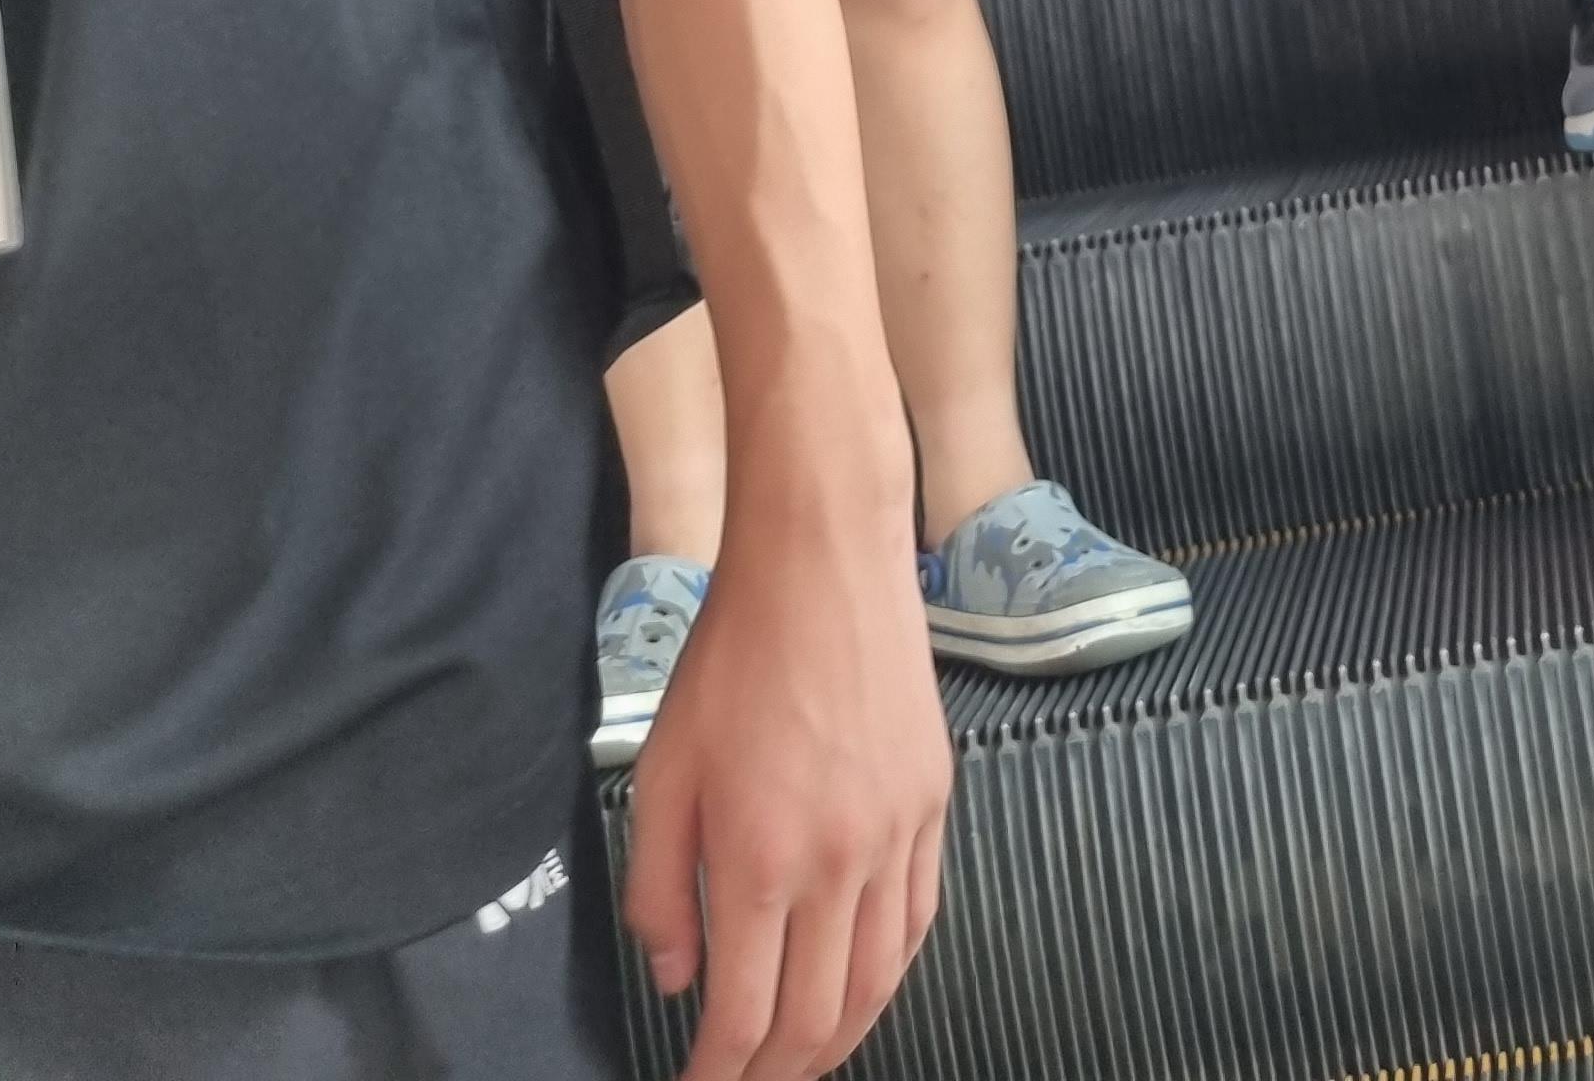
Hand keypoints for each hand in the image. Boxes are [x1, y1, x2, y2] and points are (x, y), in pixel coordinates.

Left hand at [624, 479, 951, 1080]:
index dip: (717, 1076)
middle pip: (816, 1019)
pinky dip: (888, 976)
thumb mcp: (662, 771)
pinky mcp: (932, 803)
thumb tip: (677, 978)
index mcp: (760, 859)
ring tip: (803, 1065)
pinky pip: (917, 920)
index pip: (743, 1016)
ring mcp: (896, 836)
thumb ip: (661, 888)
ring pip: (878, 982)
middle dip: (775, 1077)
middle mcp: (838, 863)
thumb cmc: (731, 659)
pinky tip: (862, 989)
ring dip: (839, 1042)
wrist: (824, 564)